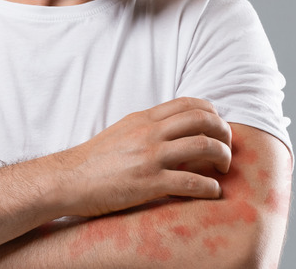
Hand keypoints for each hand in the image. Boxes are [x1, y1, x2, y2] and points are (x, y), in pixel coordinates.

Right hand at [57, 97, 231, 216]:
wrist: (68, 180)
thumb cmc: (95, 160)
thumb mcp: (123, 131)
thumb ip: (149, 127)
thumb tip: (175, 129)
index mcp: (145, 119)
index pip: (190, 104)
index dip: (213, 114)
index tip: (217, 129)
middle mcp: (150, 133)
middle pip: (204, 120)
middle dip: (224, 134)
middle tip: (227, 150)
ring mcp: (150, 157)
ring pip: (204, 146)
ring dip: (223, 158)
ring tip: (222, 170)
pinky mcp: (149, 183)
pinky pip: (191, 182)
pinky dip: (209, 187)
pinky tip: (211, 192)